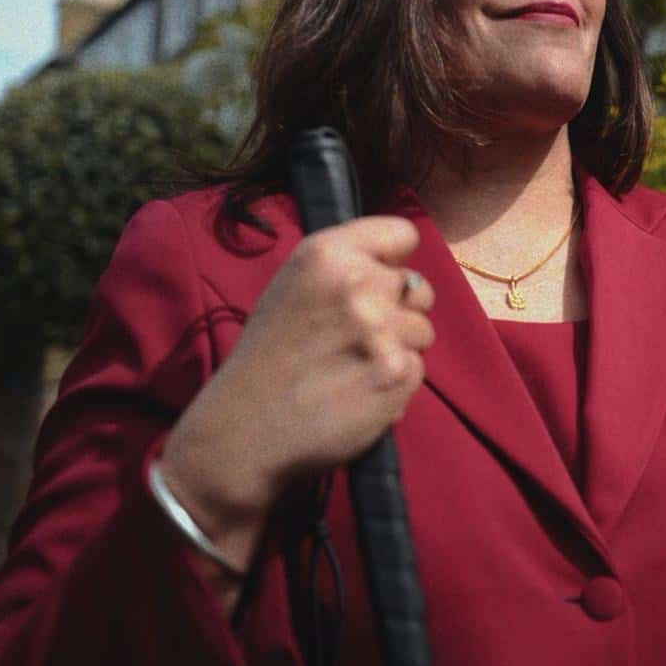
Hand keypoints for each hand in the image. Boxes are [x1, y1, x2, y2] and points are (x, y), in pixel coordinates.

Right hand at [156, 215, 434, 559]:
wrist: (242, 431)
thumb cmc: (267, 359)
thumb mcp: (292, 289)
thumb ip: (344, 268)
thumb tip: (396, 268)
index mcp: (326, 253)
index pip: (402, 233)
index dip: (394, 261)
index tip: (380, 279)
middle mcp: (357, 283)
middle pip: (418, 287)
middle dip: (399, 311)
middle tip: (358, 339)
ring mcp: (380, 329)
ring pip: (422, 331)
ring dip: (399, 350)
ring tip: (352, 370)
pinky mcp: (396, 373)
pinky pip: (418, 370)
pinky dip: (395, 385)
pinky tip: (358, 395)